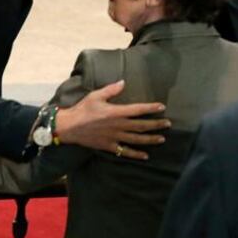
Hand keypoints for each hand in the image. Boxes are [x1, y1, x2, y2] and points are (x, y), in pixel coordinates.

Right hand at [54, 80, 169, 160]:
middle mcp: (118, 125)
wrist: (68, 127)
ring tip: (162, 139)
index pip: (138, 110)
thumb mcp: (96, 95)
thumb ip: (111, 89)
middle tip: (168, 124)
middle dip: (156, 125)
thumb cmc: (82, 109)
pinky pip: (125, 151)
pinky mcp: (109, 146)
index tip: (162, 107)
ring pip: (136, 139)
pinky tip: (145, 156)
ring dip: (150, 139)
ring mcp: (114, 137)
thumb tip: (123, 82)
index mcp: (116, 112)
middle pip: (141, 126)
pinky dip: (135, 154)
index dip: (151, 108)